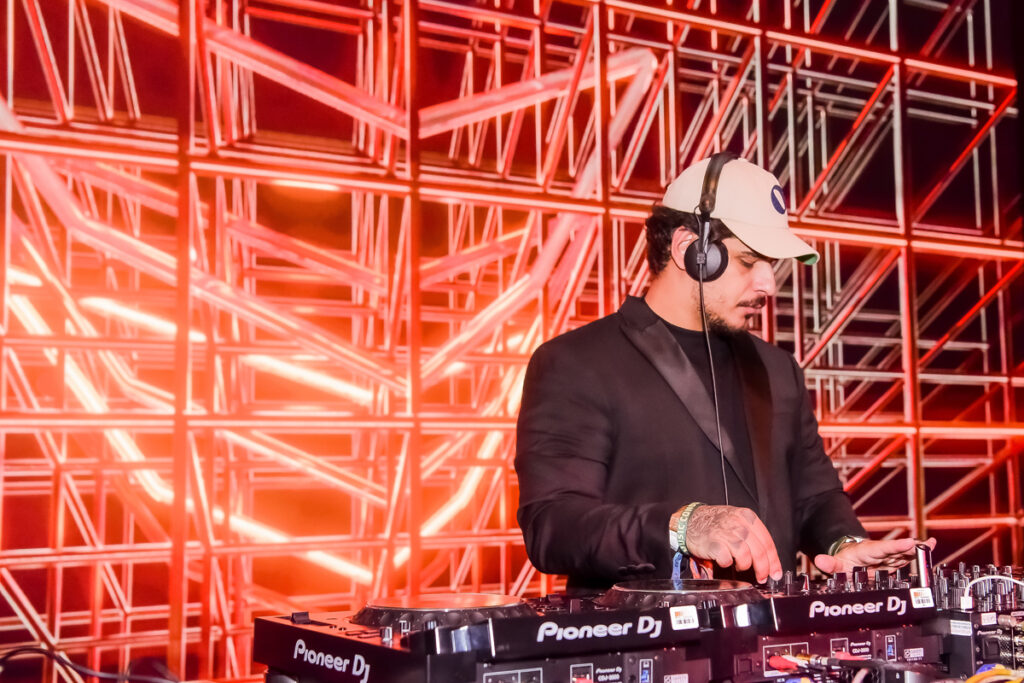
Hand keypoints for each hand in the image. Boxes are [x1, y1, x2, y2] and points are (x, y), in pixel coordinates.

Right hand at [684, 505, 782, 582]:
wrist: (690, 520)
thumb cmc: (714, 522)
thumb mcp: (736, 519)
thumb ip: (752, 534)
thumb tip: (767, 557)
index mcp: (747, 517)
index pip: (767, 542)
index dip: (774, 561)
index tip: (775, 572)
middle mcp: (738, 524)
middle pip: (759, 551)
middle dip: (763, 569)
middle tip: (762, 577)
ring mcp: (726, 533)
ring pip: (746, 556)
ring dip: (745, 566)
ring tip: (740, 566)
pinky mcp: (714, 543)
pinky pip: (727, 560)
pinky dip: (728, 564)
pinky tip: (725, 561)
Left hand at [813, 537, 935, 574]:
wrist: (849, 558)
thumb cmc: (844, 561)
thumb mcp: (836, 565)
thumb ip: (830, 564)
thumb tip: (819, 561)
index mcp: (868, 551)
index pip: (882, 548)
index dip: (896, 546)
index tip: (909, 542)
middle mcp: (881, 551)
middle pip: (897, 550)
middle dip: (911, 547)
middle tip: (926, 545)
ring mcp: (889, 556)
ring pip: (905, 553)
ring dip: (918, 550)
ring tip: (932, 545)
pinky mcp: (895, 561)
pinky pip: (908, 558)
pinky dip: (919, 554)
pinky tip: (931, 548)